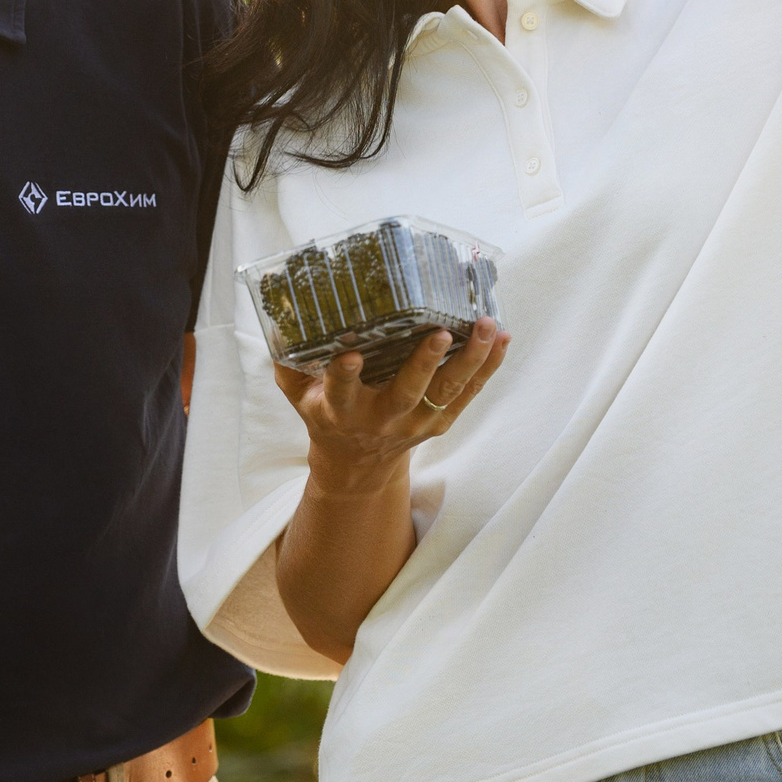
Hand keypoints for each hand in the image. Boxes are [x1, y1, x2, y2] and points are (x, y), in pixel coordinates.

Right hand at [274, 318, 510, 491]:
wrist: (356, 465)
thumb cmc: (325, 413)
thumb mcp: (298, 394)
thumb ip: (288, 362)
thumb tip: (279, 317)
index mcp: (342, 409)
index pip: (341, 390)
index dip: (344, 374)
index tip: (349, 354)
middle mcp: (381, 418)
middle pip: (406, 391)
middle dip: (423, 362)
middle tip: (439, 333)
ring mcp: (416, 421)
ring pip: (447, 390)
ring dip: (470, 358)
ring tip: (488, 325)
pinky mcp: (441, 421)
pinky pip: (468, 393)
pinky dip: (488, 366)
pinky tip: (502, 337)